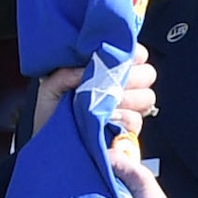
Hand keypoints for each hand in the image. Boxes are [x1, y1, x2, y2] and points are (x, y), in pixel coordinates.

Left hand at [30, 46, 157, 138]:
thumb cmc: (50, 113)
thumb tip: (88, 67)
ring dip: (128, 98)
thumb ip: (66, 73)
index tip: (117, 60)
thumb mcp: (51, 88)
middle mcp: (122, 87)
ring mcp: (127, 109)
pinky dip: (124, 117)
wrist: (50, 143)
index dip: (132, 55)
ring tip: (107, 103)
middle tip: (111, 84)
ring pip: (146, 96)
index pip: (136, 54)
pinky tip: (108, 118)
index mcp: (107, 70)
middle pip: (148, 74)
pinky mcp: (127, 131)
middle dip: (131, 77)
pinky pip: (137, 119)